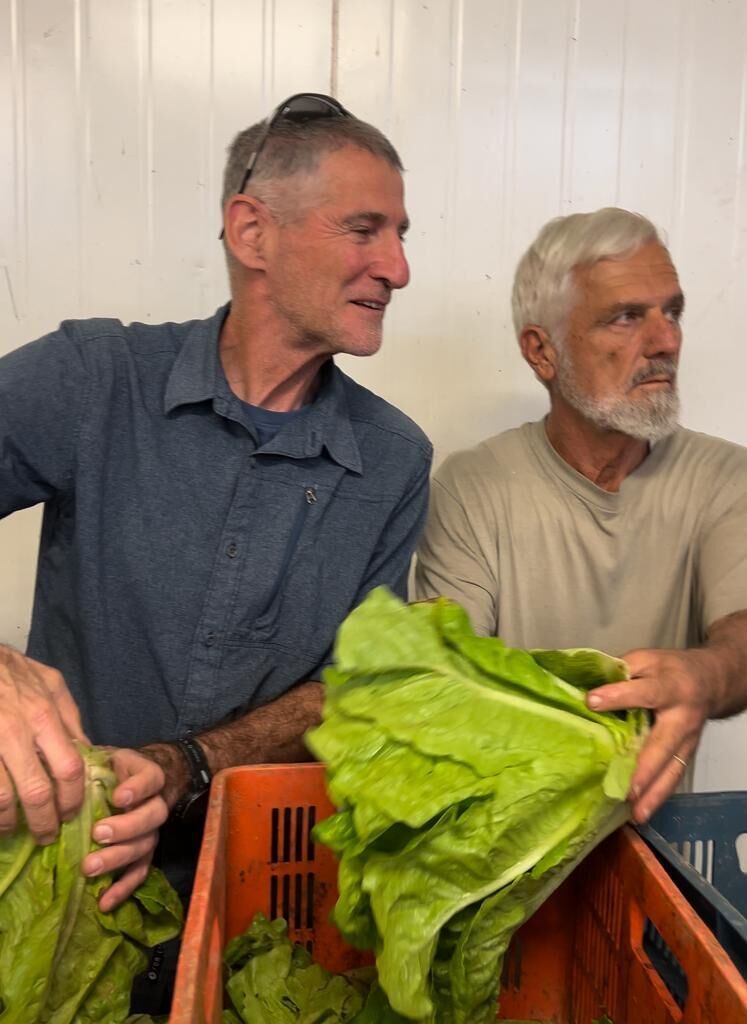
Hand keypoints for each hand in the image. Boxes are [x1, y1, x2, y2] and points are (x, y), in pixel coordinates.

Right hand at [0, 646, 88, 841]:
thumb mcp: (50, 684)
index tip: (70, 814)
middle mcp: (18, 732)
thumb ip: (69, 718)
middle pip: (37, 792)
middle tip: (46, 835)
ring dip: (9, 822)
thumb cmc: (12, 670)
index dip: (72, 798)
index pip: (69, 769)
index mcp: (45, 717)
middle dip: (44, 821)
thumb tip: (86, 750)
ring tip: (12, 829)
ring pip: (3, 798)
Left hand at [82, 748, 167, 911]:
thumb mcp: (110, 755)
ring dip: (119, 858)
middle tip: (98, 834)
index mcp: (148, 775)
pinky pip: (140, 872)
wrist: (140, 781)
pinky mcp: (144, 853)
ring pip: (145, 846)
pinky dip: (124, 888)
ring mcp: (152, 830)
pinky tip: (105, 902)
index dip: (138, 788)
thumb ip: (95, 758)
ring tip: (91, 867)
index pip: (151, 779)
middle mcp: (156, 803)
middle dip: (125, 828)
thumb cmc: (117, 768)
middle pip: (151, 817)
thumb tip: (64, 757)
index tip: (119, 796)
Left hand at [586, 647, 712, 822]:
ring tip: (636, 813)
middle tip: (627, 789)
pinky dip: (658, 797)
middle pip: (664, 744)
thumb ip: (621, 670)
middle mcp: (681, 717)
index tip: (592, 702)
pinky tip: (641, 813)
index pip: (643, 692)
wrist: (710, 681)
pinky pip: (674, 778)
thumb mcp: (646, 659)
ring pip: (673, 769)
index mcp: (669, 686)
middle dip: (645, 768)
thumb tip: (585, 685)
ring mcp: (687, 740)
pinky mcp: (687, 754)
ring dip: (654, 794)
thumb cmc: (669, 669)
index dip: (618, 696)